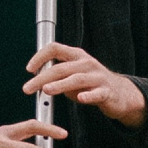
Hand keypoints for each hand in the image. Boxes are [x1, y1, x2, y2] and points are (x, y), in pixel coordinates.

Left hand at [23, 43, 146, 127]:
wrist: (119, 93)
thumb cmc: (91, 84)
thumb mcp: (72, 76)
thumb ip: (56, 76)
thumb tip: (36, 80)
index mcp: (77, 56)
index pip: (55, 48)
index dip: (40, 57)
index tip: (29, 69)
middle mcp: (87, 63)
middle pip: (61, 67)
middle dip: (42, 78)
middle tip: (28, 88)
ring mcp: (98, 77)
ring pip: (77, 79)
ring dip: (60, 84)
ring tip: (47, 90)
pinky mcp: (107, 91)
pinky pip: (97, 93)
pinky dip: (88, 95)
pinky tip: (80, 98)